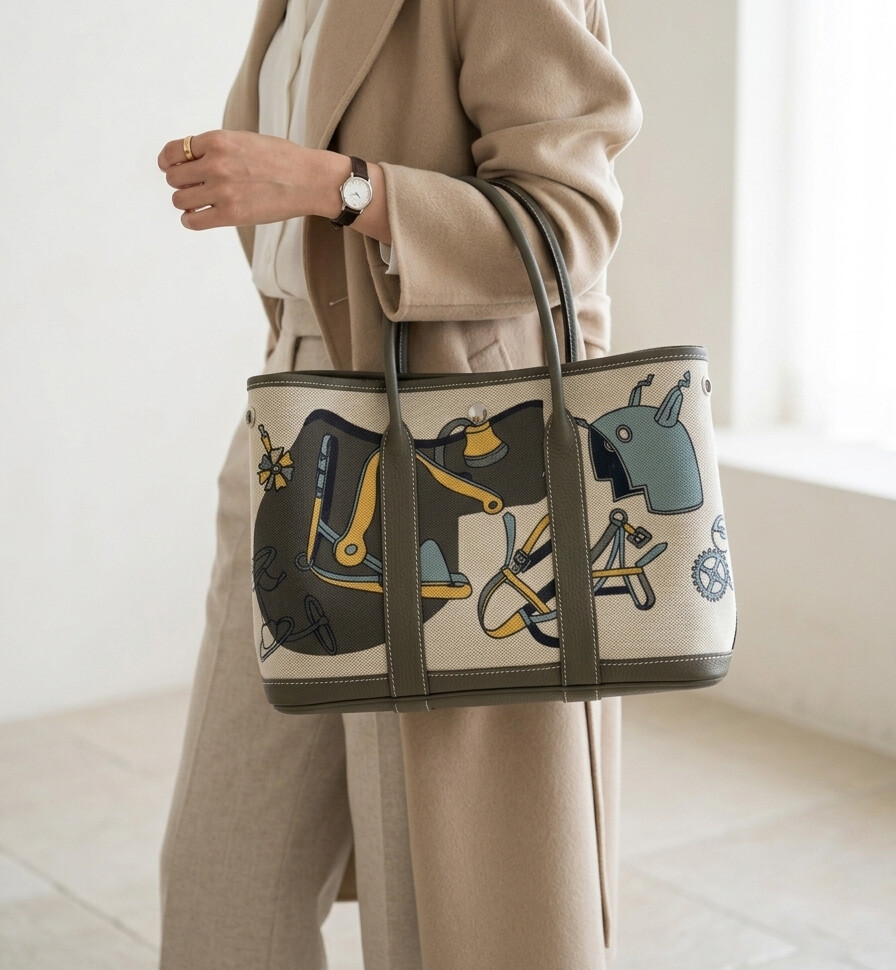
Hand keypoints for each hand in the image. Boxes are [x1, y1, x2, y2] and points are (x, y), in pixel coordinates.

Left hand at [157, 130, 344, 230]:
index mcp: (218, 140)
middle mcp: (216, 164)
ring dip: (185, 202)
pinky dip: (190, 220)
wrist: (309, 180)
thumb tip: (189, 161)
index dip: (168, 162)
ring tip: (199, 203)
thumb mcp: (244, 140)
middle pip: (174, 178)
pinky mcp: (231, 215)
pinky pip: (192, 221)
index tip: (171, 168)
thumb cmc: (281, 159)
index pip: (174, 152)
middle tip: (194, 187)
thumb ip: (216, 147)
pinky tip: (200, 216)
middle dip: (181, 183)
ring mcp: (222, 191)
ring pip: (180, 200)